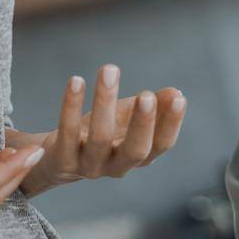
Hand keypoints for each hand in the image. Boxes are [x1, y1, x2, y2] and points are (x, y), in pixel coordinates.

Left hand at [23, 64, 186, 193]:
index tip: (179, 99)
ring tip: (110, 70)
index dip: (171, 124)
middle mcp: (117, 167)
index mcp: (139, 157)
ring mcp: (89, 166)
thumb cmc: (103, 131)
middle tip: (146, 95)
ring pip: (99, 138)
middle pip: (135, 150)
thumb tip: (175, 93)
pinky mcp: (63, 160)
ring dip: (105, 102)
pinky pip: (67, 131)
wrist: (59, 157)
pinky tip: (76, 80)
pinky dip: (71, 105)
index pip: (161, 145)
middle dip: (143, 123)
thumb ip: (154, 106)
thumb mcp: (129, 117)